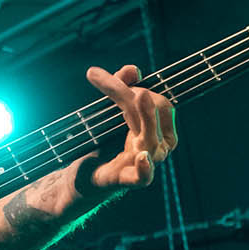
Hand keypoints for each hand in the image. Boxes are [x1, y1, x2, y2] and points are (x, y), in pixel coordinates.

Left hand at [85, 64, 176, 189]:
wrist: (86, 173)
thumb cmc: (107, 140)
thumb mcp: (113, 109)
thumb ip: (121, 85)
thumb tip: (132, 70)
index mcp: (162, 129)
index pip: (161, 103)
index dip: (138, 89)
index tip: (109, 80)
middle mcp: (160, 146)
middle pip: (156, 115)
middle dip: (132, 97)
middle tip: (109, 84)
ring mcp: (146, 163)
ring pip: (150, 138)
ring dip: (144, 118)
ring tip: (138, 97)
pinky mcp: (129, 180)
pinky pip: (144, 177)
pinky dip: (145, 168)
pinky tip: (142, 156)